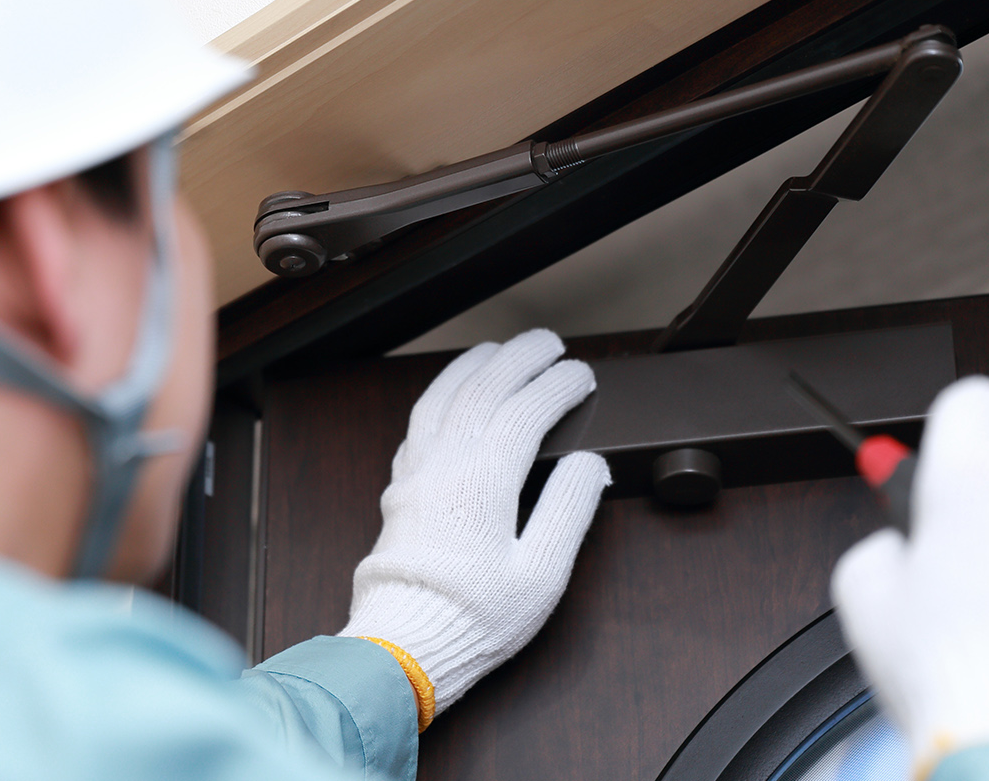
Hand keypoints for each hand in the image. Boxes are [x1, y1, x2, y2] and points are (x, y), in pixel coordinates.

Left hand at [338, 329, 609, 715]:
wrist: (405, 646)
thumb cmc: (473, 616)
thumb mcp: (541, 572)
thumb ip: (568, 510)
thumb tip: (588, 465)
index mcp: (483, 480)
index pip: (525, 411)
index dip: (557, 386)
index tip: (581, 377)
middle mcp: (445, 465)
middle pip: (483, 388)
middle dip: (519, 358)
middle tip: (549, 343)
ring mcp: (417, 473)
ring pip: (443, 397)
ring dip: (474, 366)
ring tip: (498, 349)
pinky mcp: (401, 489)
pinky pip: (419, 421)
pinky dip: (440, 394)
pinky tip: (450, 395)